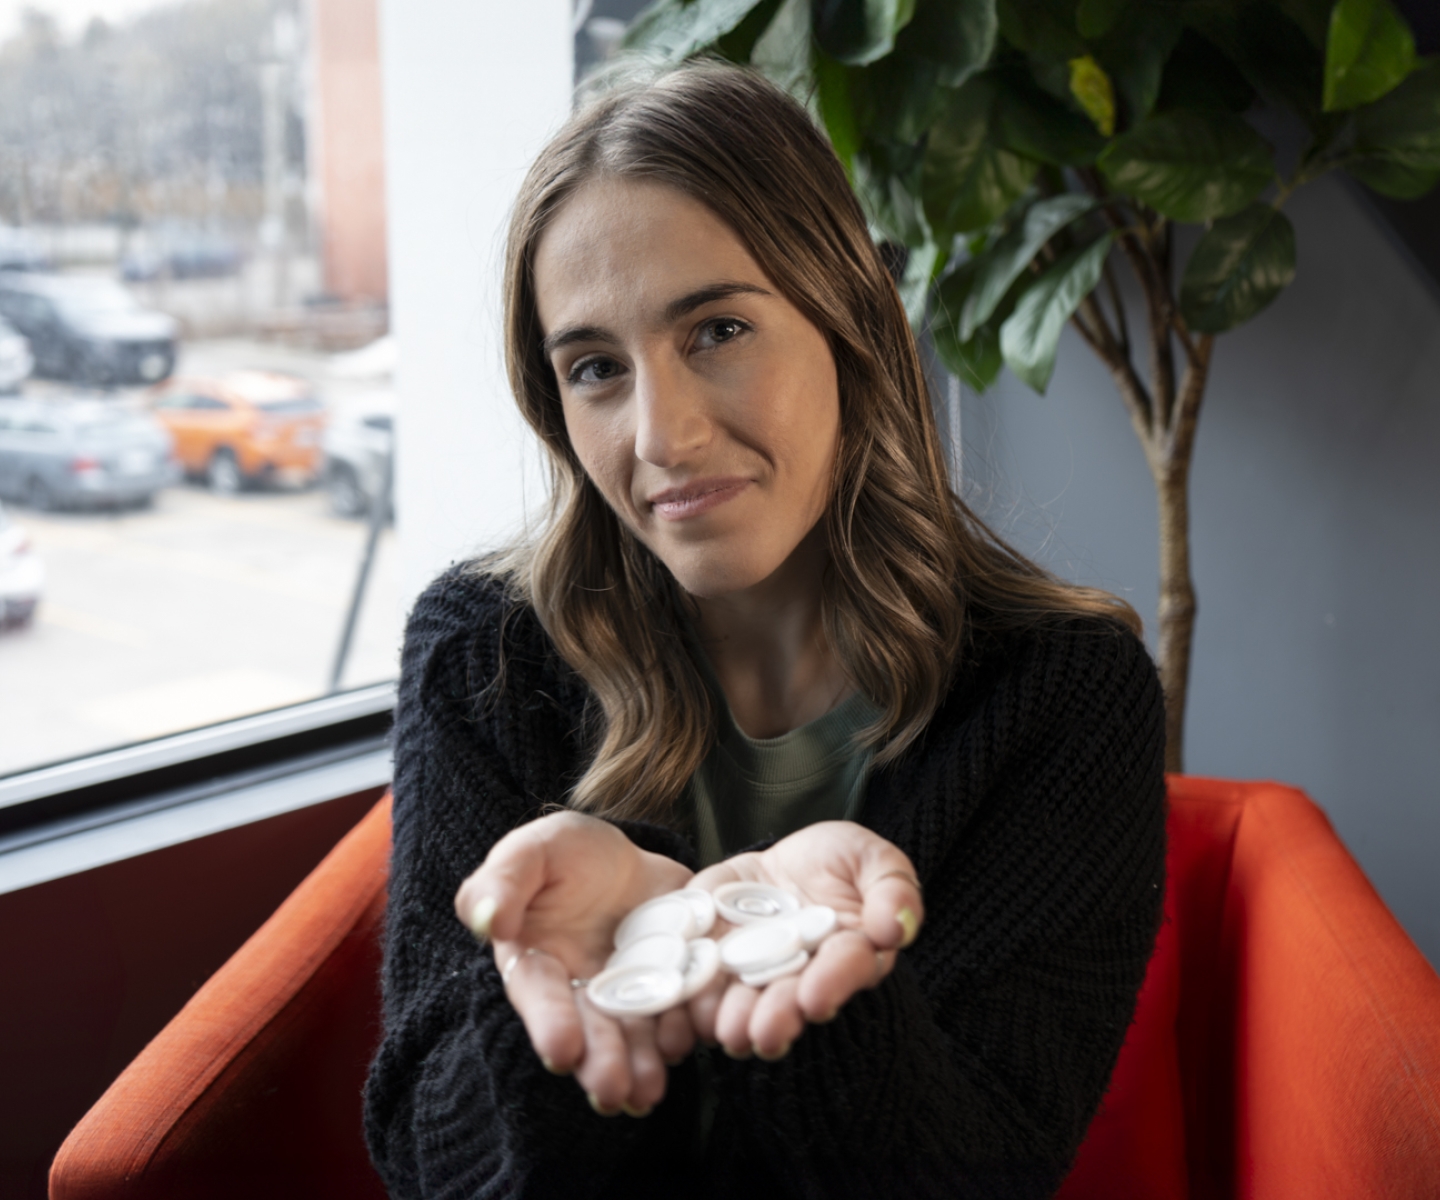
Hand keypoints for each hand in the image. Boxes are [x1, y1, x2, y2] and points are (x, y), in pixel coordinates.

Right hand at [454, 811, 694, 1114]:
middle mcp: (583, 992)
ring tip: (650, 1091)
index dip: (549, 1023)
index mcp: (538, 964)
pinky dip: (692, 1023)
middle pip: (591, 1030)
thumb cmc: (564, 854)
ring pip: (637, 1034)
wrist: (624, 856)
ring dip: (643, 1064)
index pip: (540, 997)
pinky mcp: (676, 984)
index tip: (561, 1051)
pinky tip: (700, 1035)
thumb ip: (503, 882)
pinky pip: (685, 1006)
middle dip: (602, 1062)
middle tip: (613, 1092)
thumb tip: (487, 922)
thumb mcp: (531, 851)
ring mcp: (632, 993)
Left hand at [687, 821, 922, 1059]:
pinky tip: (679, 1002)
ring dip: (733, 1018)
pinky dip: (687, 992)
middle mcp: (800, 975)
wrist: (788, 861)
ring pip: (743, 1001)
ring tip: (725, 1029)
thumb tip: (894, 930)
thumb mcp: (873, 858)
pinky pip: (697, 978)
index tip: (815, 999)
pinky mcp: (712, 959)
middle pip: (790, 998)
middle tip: (762, 1034)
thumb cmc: (840, 861)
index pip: (845, 970)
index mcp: (849, 954)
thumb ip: (893, 889)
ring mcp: (752, 971)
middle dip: (776, 1017)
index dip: (831, 984)